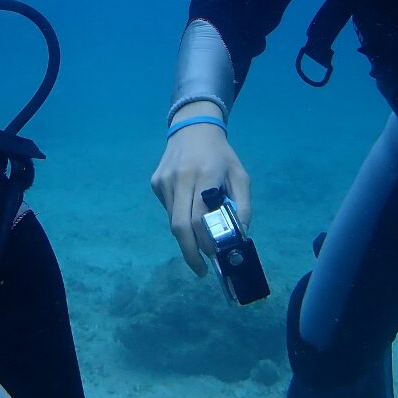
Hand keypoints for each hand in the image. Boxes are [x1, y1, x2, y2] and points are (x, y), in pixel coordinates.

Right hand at [150, 104, 250, 276]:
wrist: (193, 127)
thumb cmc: (221, 155)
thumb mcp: (240, 176)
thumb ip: (242, 205)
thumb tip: (238, 235)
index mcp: (204, 175)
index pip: (199, 218)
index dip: (205, 242)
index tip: (213, 256)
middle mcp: (180, 178)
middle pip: (179, 226)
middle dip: (190, 253)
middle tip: (200, 269)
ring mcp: (164, 181)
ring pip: (172, 221)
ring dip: (186, 237)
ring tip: (199, 242)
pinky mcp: (155, 182)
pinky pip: (168, 209)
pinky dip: (179, 218)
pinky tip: (189, 208)